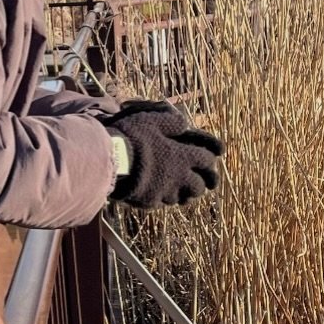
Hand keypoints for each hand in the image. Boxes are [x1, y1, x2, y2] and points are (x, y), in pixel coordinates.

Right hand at [102, 100, 223, 207]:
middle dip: (202, 182)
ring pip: (183, 198)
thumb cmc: (135, 137)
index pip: (207, 160)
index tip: (210, 157)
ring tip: (181, 189)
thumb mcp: (154, 121)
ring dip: (185, 193)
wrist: (113, 160)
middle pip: (199, 186)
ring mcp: (165, 192)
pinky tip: (160, 192)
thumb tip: (185, 125)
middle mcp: (179, 177)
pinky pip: (163, 202)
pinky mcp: (150, 201)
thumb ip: (172, 122)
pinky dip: (165, 198)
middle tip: (200, 180)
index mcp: (183, 156)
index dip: (209, 158)